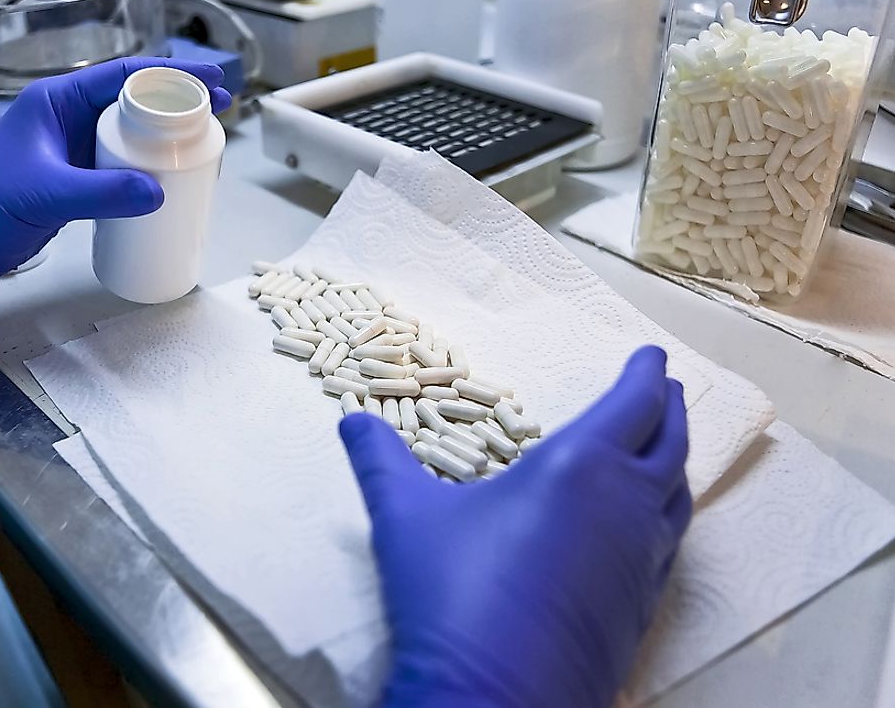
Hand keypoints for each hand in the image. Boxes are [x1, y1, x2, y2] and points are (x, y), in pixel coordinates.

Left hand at [0, 57, 231, 308]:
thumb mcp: (45, 195)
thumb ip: (101, 192)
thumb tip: (158, 191)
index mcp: (56, 102)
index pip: (123, 76)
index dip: (170, 76)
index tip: (209, 81)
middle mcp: (68, 118)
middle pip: (134, 100)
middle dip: (178, 103)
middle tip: (218, 112)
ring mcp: (74, 148)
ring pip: (132, 133)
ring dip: (168, 136)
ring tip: (205, 143)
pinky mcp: (78, 178)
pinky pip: (124, 164)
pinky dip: (151, 167)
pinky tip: (173, 177)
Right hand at [340, 346, 691, 707]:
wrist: (495, 697)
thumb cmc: (452, 593)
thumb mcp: (406, 518)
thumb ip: (381, 462)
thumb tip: (351, 422)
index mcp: (579, 468)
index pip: (634, 404)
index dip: (645, 374)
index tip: (652, 356)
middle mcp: (626, 507)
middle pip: (670, 444)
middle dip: (669, 409)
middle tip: (664, 390)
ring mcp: (642, 561)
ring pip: (677, 497)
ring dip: (673, 462)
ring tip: (662, 450)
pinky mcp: (641, 607)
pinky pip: (669, 545)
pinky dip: (666, 516)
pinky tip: (644, 527)